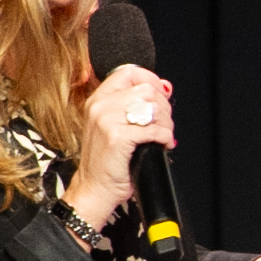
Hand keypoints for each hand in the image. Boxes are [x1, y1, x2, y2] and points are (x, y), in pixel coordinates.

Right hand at [67, 68, 174, 230]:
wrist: (94, 187)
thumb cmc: (107, 160)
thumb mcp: (113, 125)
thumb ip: (132, 106)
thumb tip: (163, 89)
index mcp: (98, 100)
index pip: (128, 72)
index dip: (151, 80)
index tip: (161, 95)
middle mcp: (100, 107)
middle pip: (146, 90)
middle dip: (164, 107)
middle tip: (165, 124)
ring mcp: (107, 121)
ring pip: (153, 107)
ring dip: (166, 123)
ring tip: (164, 135)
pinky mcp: (118, 137)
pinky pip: (154, 130)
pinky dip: (165, 138)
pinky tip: (163, 145)